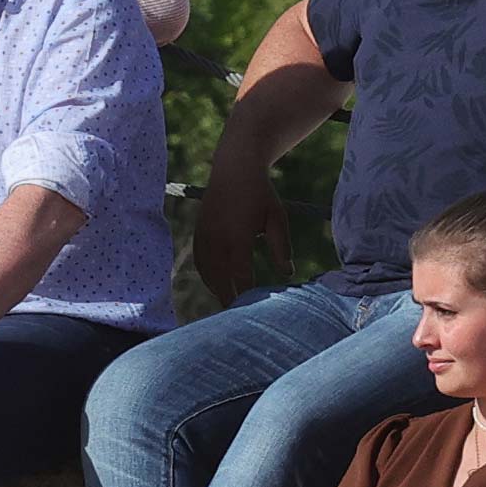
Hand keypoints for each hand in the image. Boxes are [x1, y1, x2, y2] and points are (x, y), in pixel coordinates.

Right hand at [193, 155, 290, 307]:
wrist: (234, 168)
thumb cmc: (261, 194)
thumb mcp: (277, 218)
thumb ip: (281, 247)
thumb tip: (287, 274)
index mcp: (238, 238)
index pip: (241, 276)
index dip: (247, 294)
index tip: (255, 309)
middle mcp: (217, 240)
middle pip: (221, 280)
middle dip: (230, 299)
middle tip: (240, 319)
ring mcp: (205, 236)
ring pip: (208, 274)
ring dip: (218, 290)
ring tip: (229, 305)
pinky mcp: (199, 233)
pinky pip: (200, 263)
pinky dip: (208, 277)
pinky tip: (218, 285)